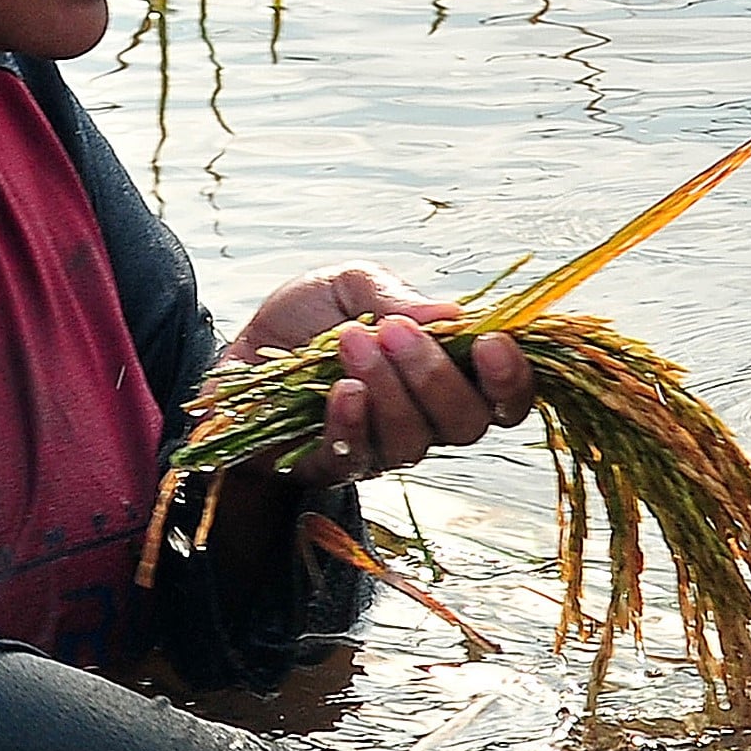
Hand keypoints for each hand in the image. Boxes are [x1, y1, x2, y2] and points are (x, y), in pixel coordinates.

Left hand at [224, 266, 534, 485]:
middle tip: (397, 332)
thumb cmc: (308, 317)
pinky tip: (340, 389)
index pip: (504, 395)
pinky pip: (357, 456)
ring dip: (388, 389)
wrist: (239, 350)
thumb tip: (452, 315)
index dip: (511, 378)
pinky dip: (352, 421)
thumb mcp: (352, 283)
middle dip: (438, 377)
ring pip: (413, 442)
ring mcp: (382, 448)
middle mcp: (426, 419)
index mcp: (448, 373)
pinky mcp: (333, 466)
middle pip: (467, 424)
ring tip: (352, 341)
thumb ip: (398, 296)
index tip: (492, 343)